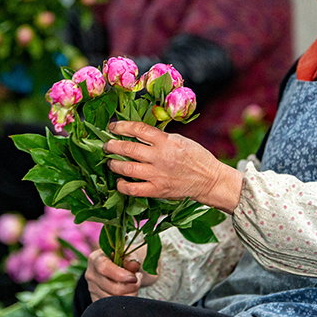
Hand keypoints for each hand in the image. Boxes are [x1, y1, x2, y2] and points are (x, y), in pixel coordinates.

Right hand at [85, 248, 155, 300]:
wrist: (129, 270)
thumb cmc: (131, 260)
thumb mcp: (134, 254)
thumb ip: (133, 259)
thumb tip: (133, 264)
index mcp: (96, 258)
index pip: (104, 268)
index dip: (120, 275)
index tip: (134, 278)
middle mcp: (91, 274)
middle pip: (111, 287)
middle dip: (130, 287)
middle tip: (138, 280)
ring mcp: (92, 289)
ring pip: (113, 300)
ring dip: (130, 295)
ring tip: (134, 286)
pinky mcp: (96, 301)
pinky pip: (112, 308)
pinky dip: (125, 303)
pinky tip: (128, 293)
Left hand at [103, 121, 243, 212]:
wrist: (210, 180)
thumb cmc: (196, 158)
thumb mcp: (179, 140)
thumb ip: (160, 137)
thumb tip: (138, 133)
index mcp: (166, 141)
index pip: (138, 129)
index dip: (121, 126)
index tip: (112, 126)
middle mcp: (159, 157)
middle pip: (127, 148)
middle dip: (111, 145)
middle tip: (106, 145)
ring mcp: (157, 175)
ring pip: (126, 168)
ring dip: (113, 164)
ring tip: (110, 162)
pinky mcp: (157, 190)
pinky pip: (133, 189)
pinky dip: (122, 186)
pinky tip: (119, 182)